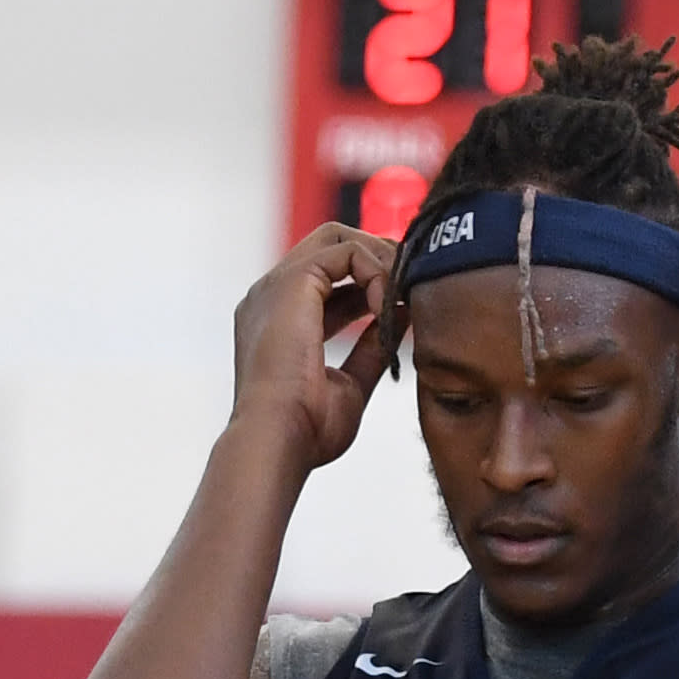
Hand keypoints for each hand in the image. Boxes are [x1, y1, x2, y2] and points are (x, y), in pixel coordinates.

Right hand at [227, 222, 404, 468]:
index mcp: (274, 323)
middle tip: (409, 284)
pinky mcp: (292, 281)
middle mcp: (269, 298)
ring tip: (402, 292)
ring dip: (380, 259)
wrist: (277, 440)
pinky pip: (347, 251)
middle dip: (376, 256)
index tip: (400, 305)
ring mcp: (276, 286)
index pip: (326, 281)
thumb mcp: (348, 385)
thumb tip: (399, 317)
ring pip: (338, 238)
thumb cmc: (304, 429)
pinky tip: (386, 303)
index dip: (368, 283)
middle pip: (329, 245)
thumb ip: (371, 350)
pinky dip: (377, 271)